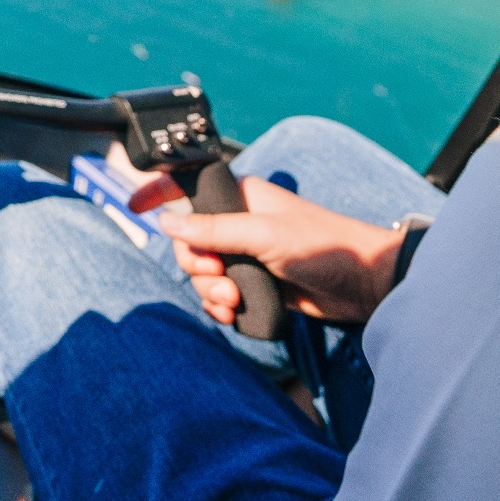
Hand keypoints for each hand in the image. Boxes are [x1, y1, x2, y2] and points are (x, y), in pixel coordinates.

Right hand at [126, 171, 404, 325]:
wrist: (365, 285)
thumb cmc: (323, 246)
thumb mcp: (263, 234)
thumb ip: (213, 230)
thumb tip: (165, 222)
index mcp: (240, 197)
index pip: (188, 186)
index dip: (159, 193)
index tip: (134, 206)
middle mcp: (238, 223)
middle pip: (188, 241)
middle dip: (196, 265)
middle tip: (217, 278)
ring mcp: (246, 254)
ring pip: (203, 271)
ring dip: (210, 290)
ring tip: (233, 301)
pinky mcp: (255, 283)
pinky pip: (220, 294)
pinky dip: (220, 306)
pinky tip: (233, 314)